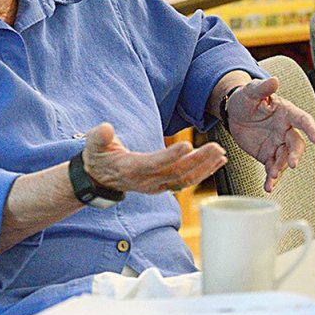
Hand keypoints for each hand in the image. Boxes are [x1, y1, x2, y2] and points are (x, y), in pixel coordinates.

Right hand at [82, 123, 226, 193]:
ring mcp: (156, 185)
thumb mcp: (93, 145)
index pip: (154, 163)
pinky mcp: (164, 185)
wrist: (99, 179)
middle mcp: (146, 181)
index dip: (170, 156)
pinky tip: (218, 162)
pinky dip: (204, 172)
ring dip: (205, 168)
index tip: (187, 145)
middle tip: (216, 148)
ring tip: (221, 154)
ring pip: (185, 179)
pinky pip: (187, 181)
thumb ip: (99, 137)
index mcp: (131, 169)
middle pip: (176, 173)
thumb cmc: (98, 157)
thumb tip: (106, 129)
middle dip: (198, 161)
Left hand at [224, 77, 314, 192]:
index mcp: (287, 113)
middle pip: (296, 143)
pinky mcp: (268, 155)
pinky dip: (271, 178)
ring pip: (284, 159)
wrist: (234, 112)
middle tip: (292, 163)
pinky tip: (268, 187)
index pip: (302, 120)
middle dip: (295, 154)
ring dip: (280, 169)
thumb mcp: (250, 91)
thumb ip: (262, 88)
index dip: (310, 128)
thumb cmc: (246, 99)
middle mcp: (286, 130)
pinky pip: (272, 168)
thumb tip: (273, 80)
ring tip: (272, 176)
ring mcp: (278, 144)